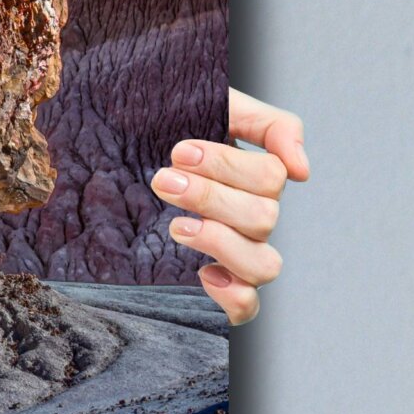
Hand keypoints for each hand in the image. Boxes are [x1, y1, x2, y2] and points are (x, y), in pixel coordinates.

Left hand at [158, 87, 308, 325]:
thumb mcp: (215, 106)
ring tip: (177, 226)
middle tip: (163, 180)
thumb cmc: (164, 125)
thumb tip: (302, 170)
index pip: (271, 177)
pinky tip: (203, 273)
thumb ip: (268, 124)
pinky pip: (247, 307)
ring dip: (221, 242)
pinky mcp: (217, 285)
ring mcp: (237, 254)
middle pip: (264, 218)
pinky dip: (233, 296)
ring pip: (264, 265)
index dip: (227, 165)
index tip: (179, 151)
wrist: (111, 147)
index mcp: (255, 177)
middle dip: (210, 197)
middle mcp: (252, 218)